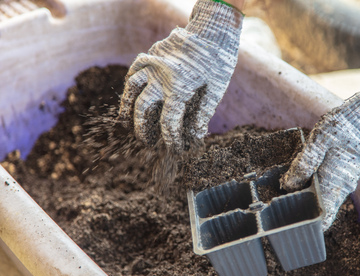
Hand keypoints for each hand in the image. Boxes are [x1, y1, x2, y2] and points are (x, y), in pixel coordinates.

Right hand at [119, 0, 242, 151]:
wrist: (214, 29)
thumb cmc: (219, 61)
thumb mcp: (216, 89)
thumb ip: (204, 113)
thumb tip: (196, 135)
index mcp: (179, 89)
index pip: (168, 122)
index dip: (170, 139)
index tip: (174, 148)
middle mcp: (161, 77)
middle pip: (143, 109)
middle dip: (142, 129)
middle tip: (146, 141)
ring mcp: (154, 63)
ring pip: (132, 87)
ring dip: (127, 106)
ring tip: (125, 120)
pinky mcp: (152, 53)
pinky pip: (135, 69)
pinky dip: (130, 82)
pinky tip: (130, 92)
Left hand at [281, 92, 359, 230]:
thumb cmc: (342, 127)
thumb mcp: (318, 141)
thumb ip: (304, 163)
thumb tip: (289, 184)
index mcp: (335, 182)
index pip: (324, 215)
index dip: (310, 222)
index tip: (293, 222)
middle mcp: (341, 186)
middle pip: (320, 206)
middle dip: (302, 204)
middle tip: (283, 197)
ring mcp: (344, 180)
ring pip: (322, 194)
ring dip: (306, 192)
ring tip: (288, 184)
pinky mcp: (342, 172)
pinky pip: (326, 184)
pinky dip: (313, 182)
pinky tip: (301, 174)